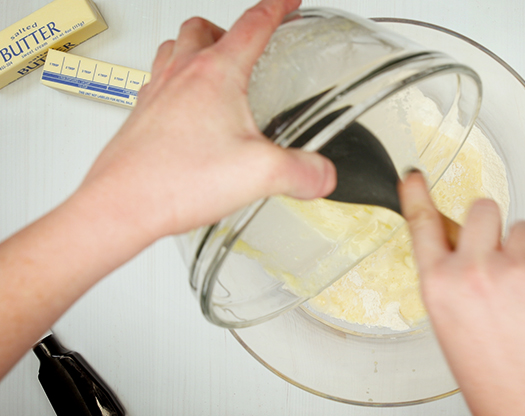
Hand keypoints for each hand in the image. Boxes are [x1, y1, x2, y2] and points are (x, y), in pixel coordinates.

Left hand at [0, 0, 334, 379]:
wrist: (121, 206)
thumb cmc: (174, 180)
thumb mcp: (260, 174)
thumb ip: (302, 172)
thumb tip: (323, 174)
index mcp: (216, 74)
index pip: (253, 25)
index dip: (277, 8)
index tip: (288, 2)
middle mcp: (182, 75)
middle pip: (203, 28)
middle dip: (230, 28)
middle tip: (247, 40)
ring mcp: (157, 92)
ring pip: (174, 47)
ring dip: (196, 46)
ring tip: (213, 64)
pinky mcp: (142, 115)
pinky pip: (157, 80)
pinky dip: (175, 79)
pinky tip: (186, 107)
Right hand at [398, 172, 524, 415]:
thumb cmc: (492, 372)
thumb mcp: (452, 321)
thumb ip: (454, 278)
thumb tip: (467, 246)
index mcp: (440, 284)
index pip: (423, 224)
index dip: (417, 195)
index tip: (414, 178)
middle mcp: (474, 271)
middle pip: (485, 208)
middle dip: (494, 225)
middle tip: (502, 253)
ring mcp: (516, 270)